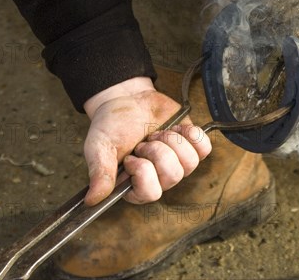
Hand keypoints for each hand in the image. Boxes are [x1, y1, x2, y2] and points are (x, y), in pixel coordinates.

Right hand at [82, 77, 211, 205]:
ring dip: (172, 140)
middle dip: (158, 151)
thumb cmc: (112, 124)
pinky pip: (205, 149)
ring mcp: (178, 163)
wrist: (129, 98)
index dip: (144, 171)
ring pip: (191, 163)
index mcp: (134, 185)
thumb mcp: (98, 146)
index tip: (132, 155)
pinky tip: (177, 127)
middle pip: (173, 176)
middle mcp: (159, 179)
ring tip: (157, 133)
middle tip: (145, 141)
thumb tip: (93, 200)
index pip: (150, 193)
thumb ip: (99, 172)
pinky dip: (192, 134)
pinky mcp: (192, 147)